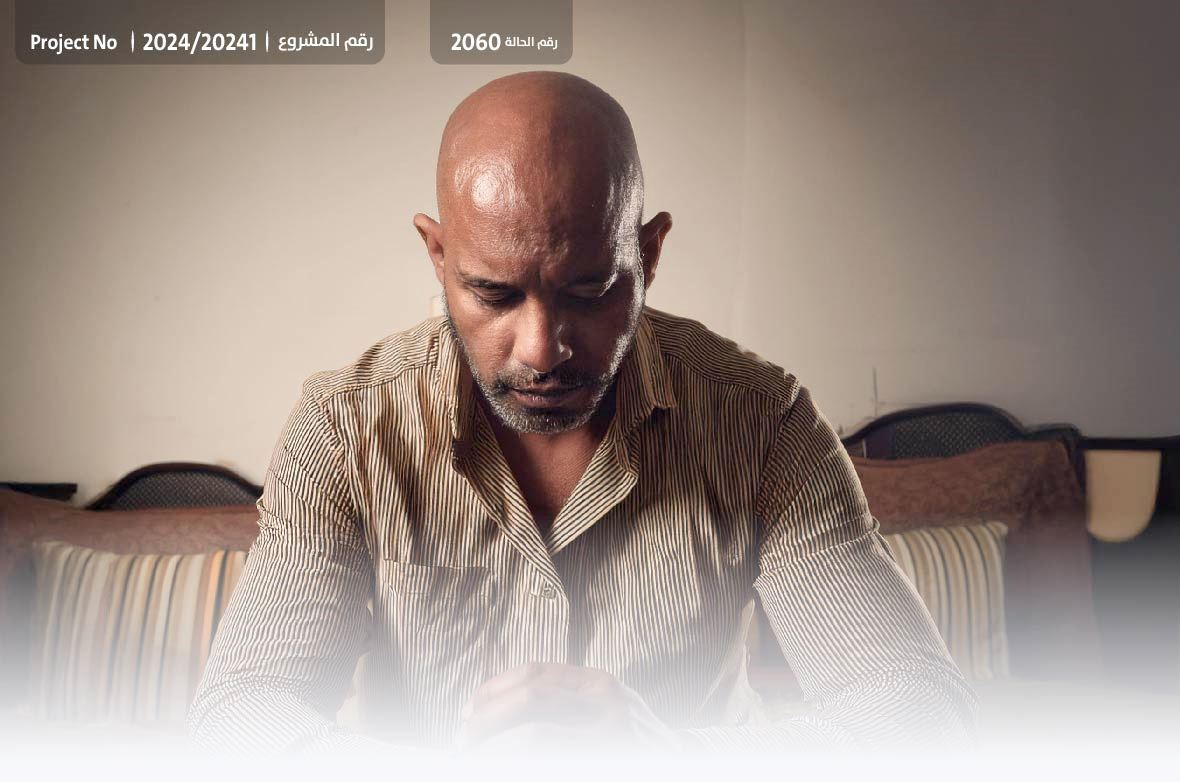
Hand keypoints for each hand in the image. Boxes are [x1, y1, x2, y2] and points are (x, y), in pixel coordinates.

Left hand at [457, 662, 685, 750]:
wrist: (684, 769)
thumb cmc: (628, 745)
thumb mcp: (601, 711)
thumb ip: (561, 701)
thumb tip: (484, 709)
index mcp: (600, 685)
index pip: (535, 674)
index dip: (493, 691)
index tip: (467, 709)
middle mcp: (610, 706)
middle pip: (530, 700)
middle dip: (487, 719)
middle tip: (463, 740)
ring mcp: (611, 739)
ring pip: (534, 737)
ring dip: (493, 750)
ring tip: (474, 760)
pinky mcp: (605, 762)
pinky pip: (545, 761)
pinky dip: (515, 765)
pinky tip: (501, 769)